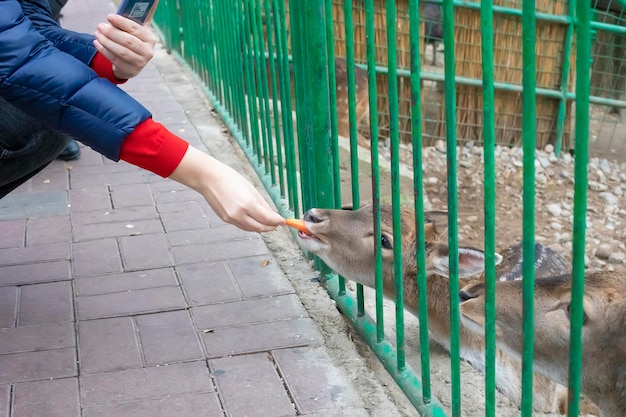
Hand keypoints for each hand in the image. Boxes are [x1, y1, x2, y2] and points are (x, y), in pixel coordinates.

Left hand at [93, 14, 156, 79]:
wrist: (132, 63)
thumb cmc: (133, 41)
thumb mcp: (137, 30)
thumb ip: (138, 17)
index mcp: (150, 38)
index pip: (135, 29)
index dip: (121, 22)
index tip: (109, 16)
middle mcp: (148, 51)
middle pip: (128, 41)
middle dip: (111, 32)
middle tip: (100, 26)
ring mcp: (140, 62)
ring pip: (121, 51)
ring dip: (106, 42)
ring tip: (97, 34)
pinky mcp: (131, 70)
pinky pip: (115, 60)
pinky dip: (104, 51)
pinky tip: (97, 43)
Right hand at [169, 147, 284, 231]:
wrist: (209, 179)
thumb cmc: (230, 179)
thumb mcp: (251, 189)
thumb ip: (263, 204)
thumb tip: (272, 215)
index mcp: (247, 204)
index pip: (268, 219)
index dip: (277, 221)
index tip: (283, 220)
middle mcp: (239, 214)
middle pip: (260, 228)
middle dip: (271, 227)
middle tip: (277, 224)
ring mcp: (231, 219)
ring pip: (251, 229)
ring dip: (261, 228)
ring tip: (268, 224)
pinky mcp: (226, 220)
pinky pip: (243, 226)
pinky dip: (251, 226)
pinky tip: (255, 221)